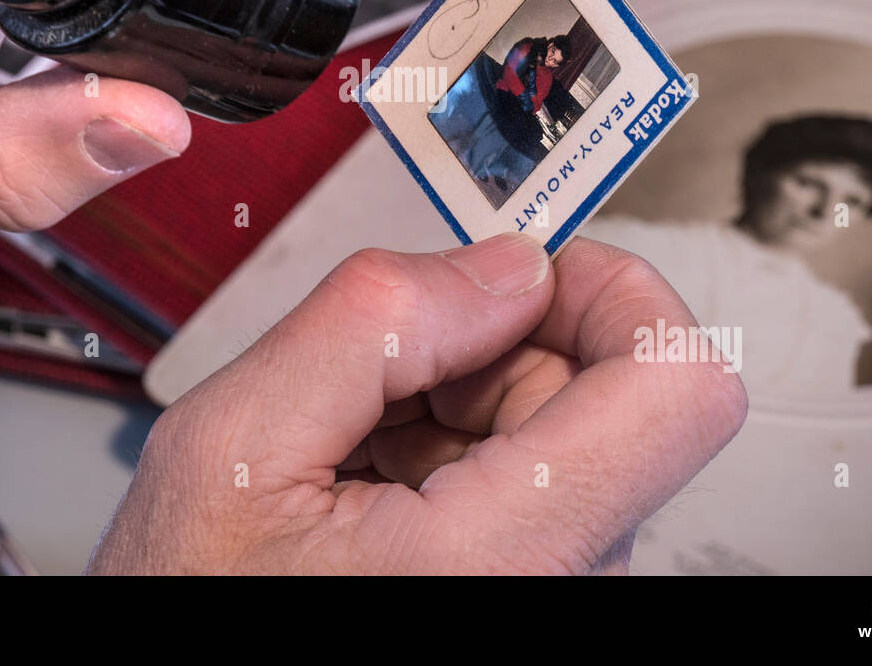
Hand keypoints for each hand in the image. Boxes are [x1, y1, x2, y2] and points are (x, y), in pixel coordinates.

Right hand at [88, 234, 747, 573]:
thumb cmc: (190, 607)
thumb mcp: (235, 443)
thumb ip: (374, 321)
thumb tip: (498, 264)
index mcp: (506, 558)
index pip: (680, 386)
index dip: (613, 293)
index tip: (528, 272)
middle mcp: (562, 584)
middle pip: (606, 390)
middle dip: (491, 346)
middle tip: (382, 375)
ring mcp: (555, 585)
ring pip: (564, 422)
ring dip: (459, 396)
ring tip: (359, 442)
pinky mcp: (535, 579)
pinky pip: (534, 470)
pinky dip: (454, 442)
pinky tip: (374, 476)